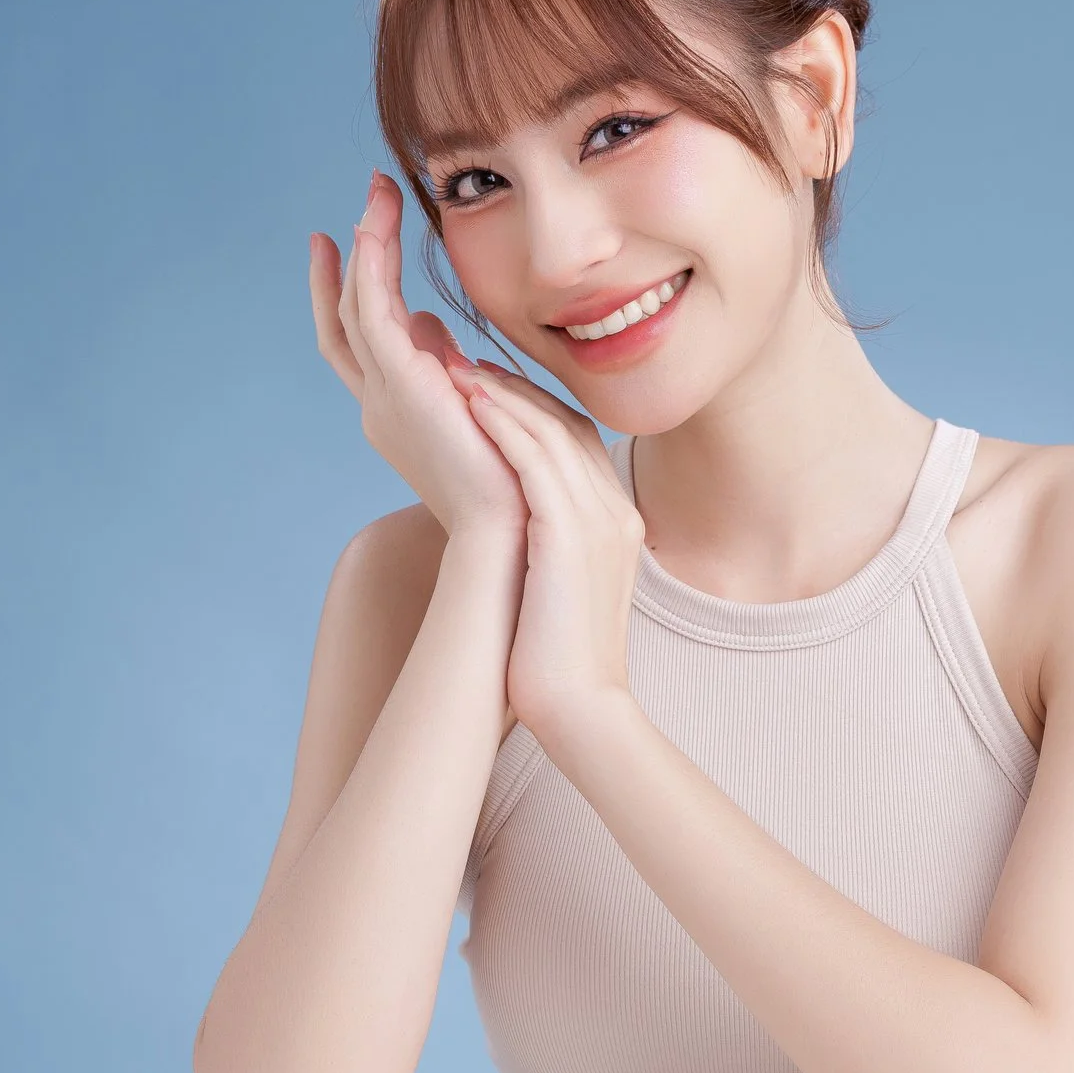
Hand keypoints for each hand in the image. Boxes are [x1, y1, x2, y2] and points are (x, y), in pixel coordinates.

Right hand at [310, 171, 523, 540]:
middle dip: (348, 261)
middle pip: (345, 320)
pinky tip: (376, 226)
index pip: (363, 344)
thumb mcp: (480, 411)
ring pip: (356, 307)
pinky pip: (370, 312)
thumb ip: (454, 369)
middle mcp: (381, 404)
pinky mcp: (399, 385)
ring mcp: (383, 396)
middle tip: (360, 206)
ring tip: (376, 195)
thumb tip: (437, 328)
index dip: (352, 294)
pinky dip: (369, 266)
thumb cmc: (514, 481)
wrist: (513, 532)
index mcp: (401, 413)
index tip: (354, 244)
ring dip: (364, 247)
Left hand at [456, 362, 643, 743]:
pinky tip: (470, 405)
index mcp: (617, 523)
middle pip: (568, 425)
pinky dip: (505, 426)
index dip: (532, 407)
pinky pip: (537, 462)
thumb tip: (516, 536)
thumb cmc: (558, 662)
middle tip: (464, 362)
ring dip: (502, 396)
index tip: (488, 388)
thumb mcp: (562, 590)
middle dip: (515, 388)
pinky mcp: (570, 536)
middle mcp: (615, 512)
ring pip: (551, 433)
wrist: (582, 711)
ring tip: (455, 371)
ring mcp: (599, 521)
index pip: (578, 442)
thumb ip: (551, 549)